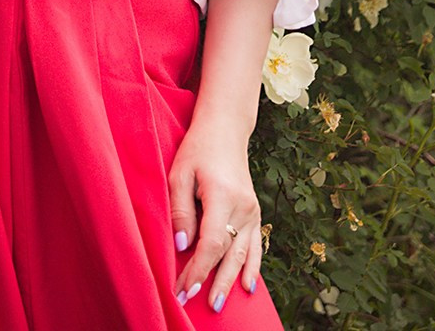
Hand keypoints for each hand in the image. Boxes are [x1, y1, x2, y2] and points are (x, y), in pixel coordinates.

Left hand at [169, 125, 263, 312]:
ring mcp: (252, 210)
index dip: (198, 269)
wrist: (225, 130)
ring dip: (230, 280)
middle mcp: (243, 206)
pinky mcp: (255, 211)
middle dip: (212, 281)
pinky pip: (255, 245)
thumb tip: (182, 246)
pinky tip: (248, 286)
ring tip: (219, 304)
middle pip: (228, 253)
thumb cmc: (197, 149)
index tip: (183, 289)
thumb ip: (181, 210)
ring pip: (243, 254)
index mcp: (223, 195)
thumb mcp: (179, 173)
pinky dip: (252, 267)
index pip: (211, 243)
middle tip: (196, 303)